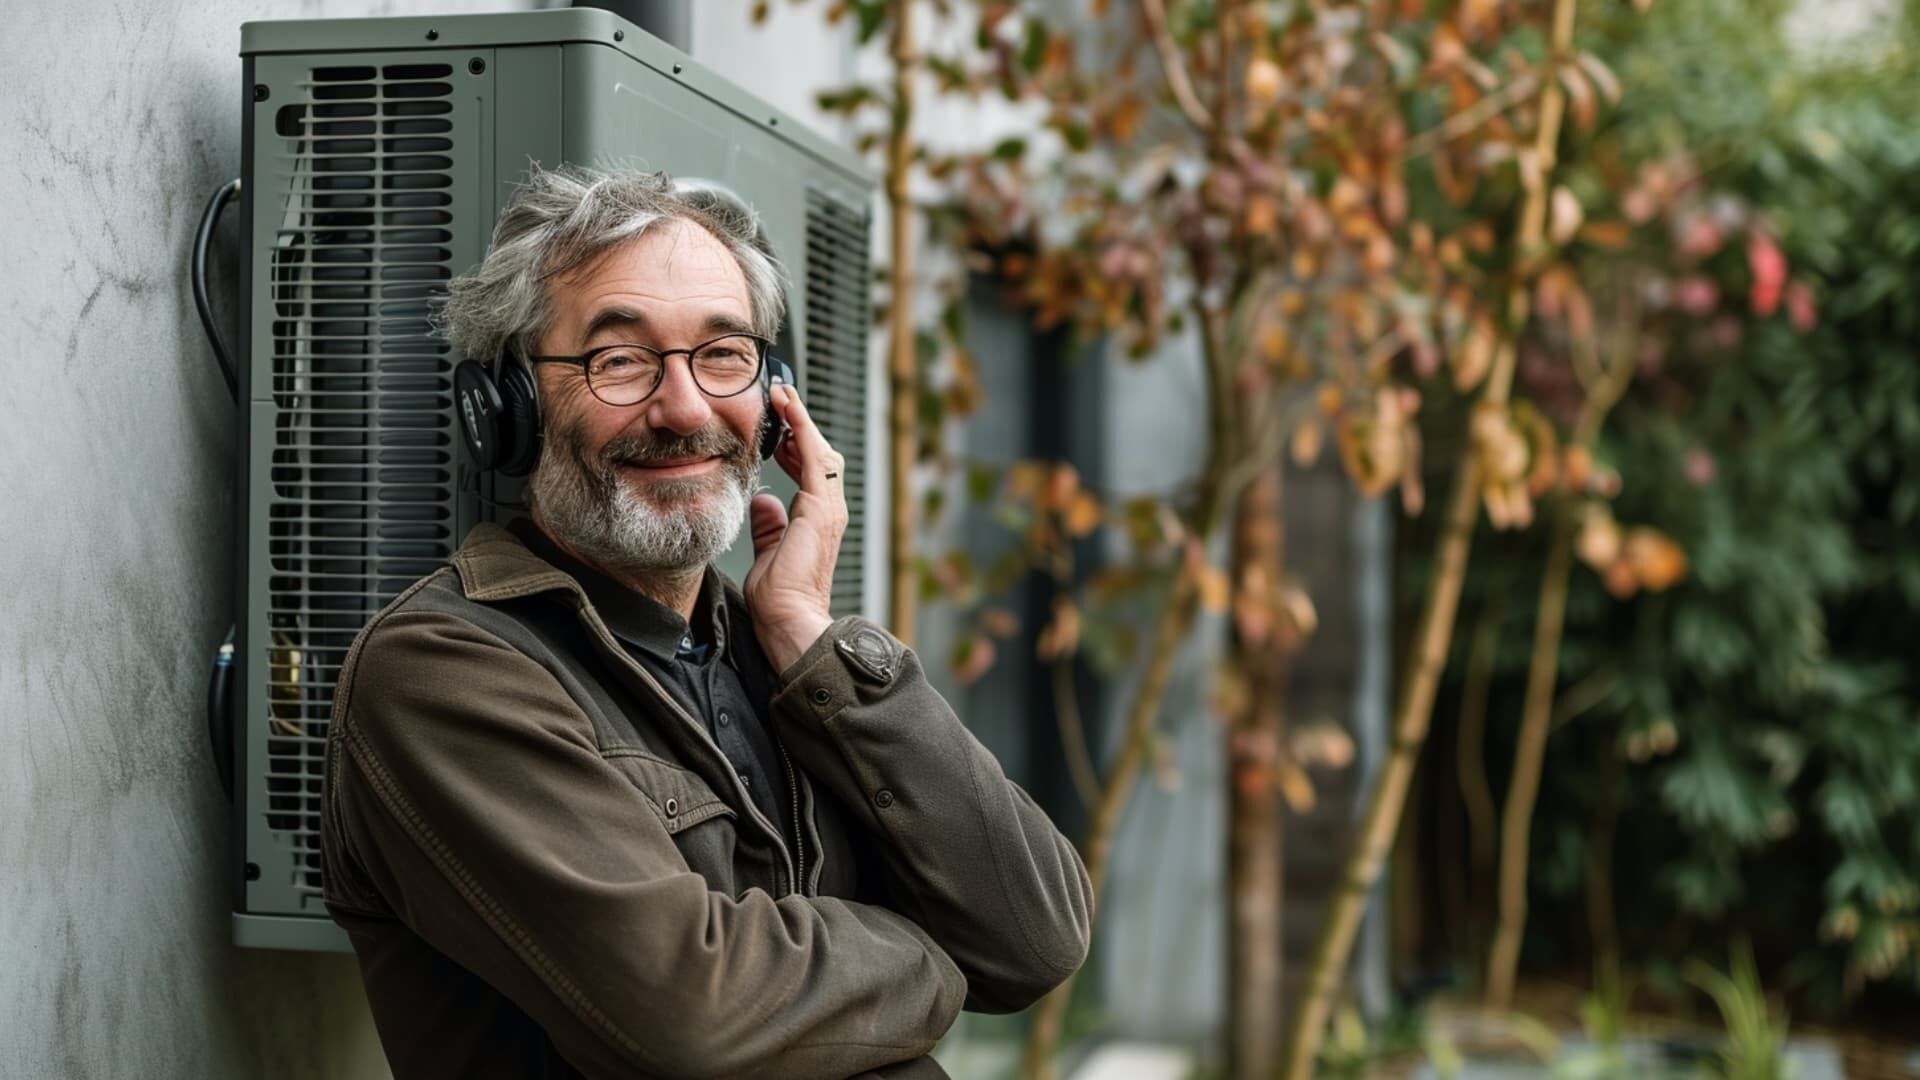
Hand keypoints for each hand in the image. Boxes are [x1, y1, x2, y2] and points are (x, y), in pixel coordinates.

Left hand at [745, 384, 846, 673]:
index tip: (777, 425)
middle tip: (780, 397)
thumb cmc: (779, 599)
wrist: (789, 620)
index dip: (794, 443)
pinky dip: (801, 430)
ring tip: (782, 394)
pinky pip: (812, 458)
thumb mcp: (768, 552)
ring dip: (800, 419)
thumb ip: (770, 526)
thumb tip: (764, 503)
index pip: (809, 469)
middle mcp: (827, 509)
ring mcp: (828, 507)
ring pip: (819, 450)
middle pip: (819, 453)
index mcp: (815, 519)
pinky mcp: (820, 508)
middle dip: (799, 424)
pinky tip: (788, 410)